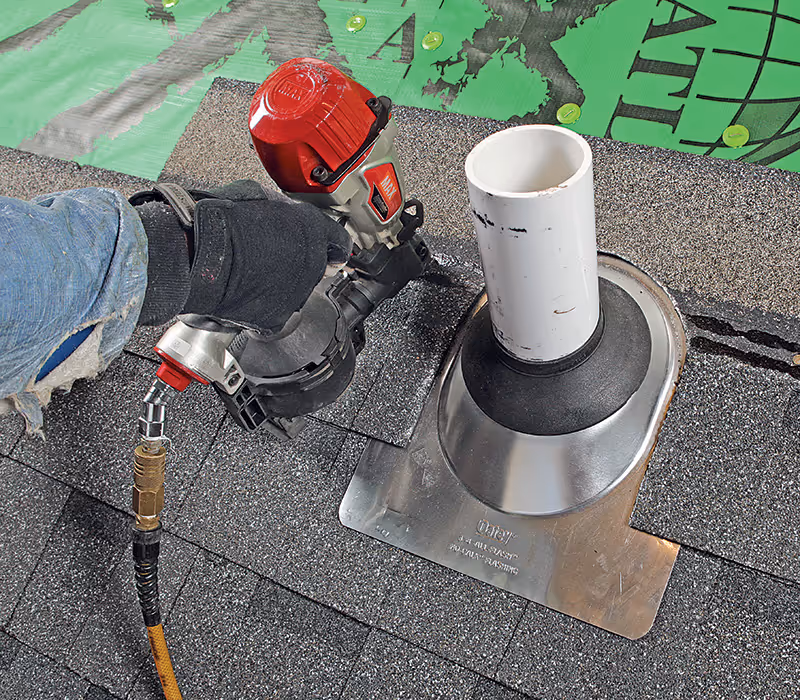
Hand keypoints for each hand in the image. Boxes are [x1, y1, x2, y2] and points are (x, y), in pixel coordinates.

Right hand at [132, 180, 351, 331]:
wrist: (197, 253)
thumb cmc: (220, 219)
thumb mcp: (260, 197)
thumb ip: (283, 213)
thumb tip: (284, 218)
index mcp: (313, 229)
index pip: (338, 242)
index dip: (332, 247)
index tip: (331, 252)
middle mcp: (312, 264)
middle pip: (312, 268)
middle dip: (294, 263)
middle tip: (265, 256)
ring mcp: (296, 294)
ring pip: (293, 291)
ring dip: (277, 284)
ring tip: (247, 272)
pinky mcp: (276, 318)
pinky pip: (274, 314)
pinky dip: (260, 307)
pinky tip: (242, 293)